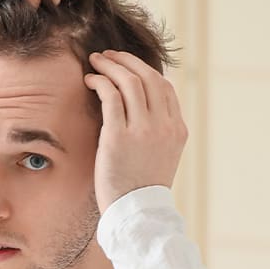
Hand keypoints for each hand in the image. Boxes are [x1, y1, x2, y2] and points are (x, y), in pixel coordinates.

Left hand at [85, 50, 187, 212]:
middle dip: (127, 61)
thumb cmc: (141, 189)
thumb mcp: (160, 158)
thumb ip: (156, 133)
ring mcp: (144, 130)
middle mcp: (165, 126)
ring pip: (130, 82)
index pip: (165, 88)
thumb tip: (140, 113)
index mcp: (178, 130)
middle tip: (109, 55)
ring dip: (111, 66)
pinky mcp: (120, 136)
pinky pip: (111, 97)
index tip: (127, 67)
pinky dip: (101, 82)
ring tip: (96, 61)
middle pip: (149, 78)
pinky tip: (90, 80)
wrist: (137, 213)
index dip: (145, 71)